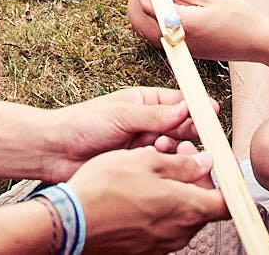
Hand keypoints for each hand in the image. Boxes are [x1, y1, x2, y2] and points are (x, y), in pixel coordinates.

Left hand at [41, 86, 204, 181]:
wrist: (55, 152)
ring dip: (176, 148)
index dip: (195, 106)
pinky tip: (162, 165)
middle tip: (202, 137)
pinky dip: (165, 165)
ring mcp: (142, 145)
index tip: (212, 112)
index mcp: (142, 102)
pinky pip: (160, 165)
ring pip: (172, 147)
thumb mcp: (120, 114)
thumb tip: (184, 109)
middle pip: (179, 126)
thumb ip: (153, 115)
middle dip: (191, 130)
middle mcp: (145, 123)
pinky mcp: (137, 166)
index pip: (177, 101)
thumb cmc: (81, 124)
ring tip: (170, 148)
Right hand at [67, 145, 226, 254]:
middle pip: (202, 207)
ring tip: (150, 172)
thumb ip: (181, 164)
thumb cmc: (106, 188)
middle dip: (194, 181)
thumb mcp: (147, 161)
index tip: (216, 167)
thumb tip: (203, 163)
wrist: (72, 221)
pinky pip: (161, 227)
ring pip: (180, 216)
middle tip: (176, 157)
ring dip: (173, 194)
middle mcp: (180, 232)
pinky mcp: (144, 250)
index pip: (228, 203)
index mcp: (188, 208)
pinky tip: (136, 193)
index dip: (225, 182)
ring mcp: (162, 245)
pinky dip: (157, 210)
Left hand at [132, 0, 268, 64]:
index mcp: (184, 24)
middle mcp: (182, 39)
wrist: (261, 43)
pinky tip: (176, 1)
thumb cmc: (241, 18)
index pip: (151, 6)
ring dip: (159, 4)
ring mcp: (187, 47)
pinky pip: (175, 30)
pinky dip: (171, 14)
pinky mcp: (194, 50)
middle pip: (154, 15)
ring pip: (164, 23)